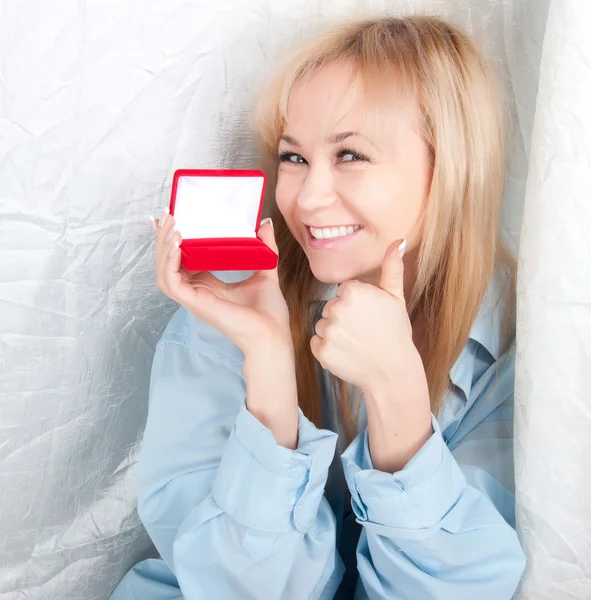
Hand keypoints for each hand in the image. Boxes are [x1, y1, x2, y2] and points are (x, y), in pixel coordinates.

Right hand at [152, 210, 291, 353]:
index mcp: (208, 284)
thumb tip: (266, 223)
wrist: (272, 334)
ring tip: (171, 227)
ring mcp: (194, 298)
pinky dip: (170, 263)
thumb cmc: (269, 313)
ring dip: (163, 249)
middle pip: (168, 263)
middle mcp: (197, 290)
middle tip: (166, 216)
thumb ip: (265, 247)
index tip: (171, 220)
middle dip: (163, 239)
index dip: (172, 242)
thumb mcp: (265, 270)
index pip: (182, 260)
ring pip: (164, 272)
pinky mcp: (194, 302)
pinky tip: (177, 245)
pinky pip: (171, 282)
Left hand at [310, 238, 427, 398]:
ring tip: (355, 342)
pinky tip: (346, 353)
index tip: (369, 316)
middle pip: (330, 307)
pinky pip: (316, 343)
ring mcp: (328, 331)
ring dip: (334, 333)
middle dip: (343, 318)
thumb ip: (391, 268)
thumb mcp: (396, 298)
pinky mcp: (322, 352)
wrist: (393, 372)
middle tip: (363, 331)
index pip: (342, 292)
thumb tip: (397, 241)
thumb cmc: (396, 333)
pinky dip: (327, 349)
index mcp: (353, 291)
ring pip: (322, 325)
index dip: (356, 304)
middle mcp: (337, 308)